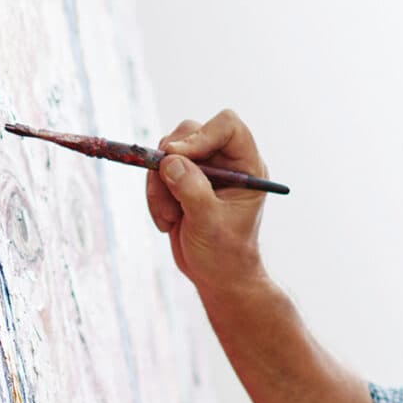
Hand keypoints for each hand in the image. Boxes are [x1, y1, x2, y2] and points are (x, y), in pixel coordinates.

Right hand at [144, 110, 267, 295]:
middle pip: (190, 132)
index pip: (228, 126)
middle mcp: (225, 161)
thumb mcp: (210, 223)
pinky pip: (156, 171)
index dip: (201, 135)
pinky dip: (155, 195)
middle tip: (167, 188)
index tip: (178, 156)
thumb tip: (169, 161)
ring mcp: (202, 169)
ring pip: (168, 151)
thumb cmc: (225, 253)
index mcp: (246, 166)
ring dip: (160, 184)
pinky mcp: (181, 179)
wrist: (215, 276)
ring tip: (170, 217)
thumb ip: (192, 190)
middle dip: (172, 161)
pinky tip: (168, 221)